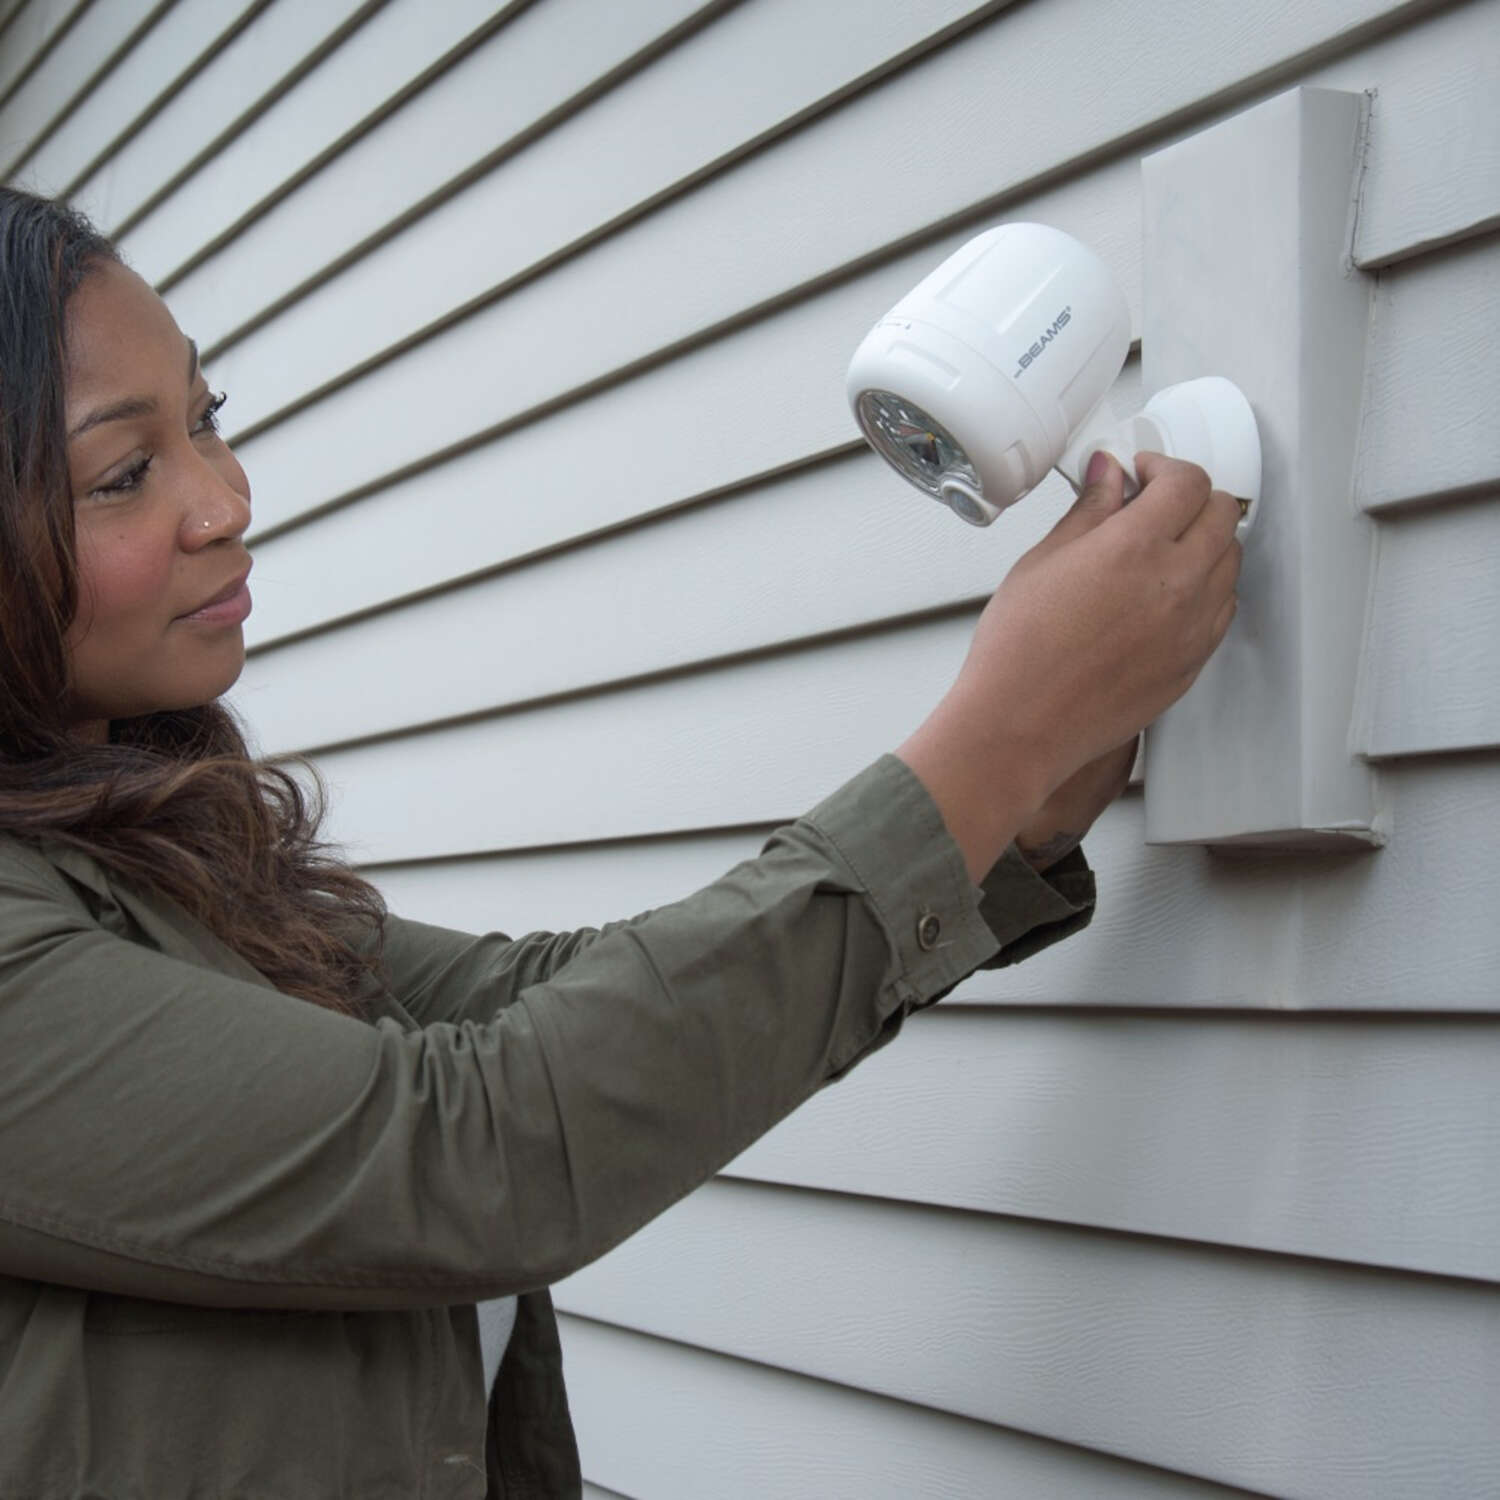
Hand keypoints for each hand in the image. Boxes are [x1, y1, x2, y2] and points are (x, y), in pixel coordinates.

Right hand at [898, 452, 1240, 880]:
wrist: (1021, 724)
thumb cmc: (1019, 652)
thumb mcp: (1043, 562)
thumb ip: (1089, 511)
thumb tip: (1108, 474)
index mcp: (1134, 547)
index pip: (1187, 482)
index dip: (1165, 468)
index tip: (1143, 474)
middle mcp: (1176, 584)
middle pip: (1222, 514)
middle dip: (1192, 498)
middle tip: (1156, 505)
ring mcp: (1192, 627)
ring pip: (1230, 561)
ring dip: (1205, 542)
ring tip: (1162, 550)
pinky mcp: (1193, 662)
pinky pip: (1222, 608)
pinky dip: (1206, 588)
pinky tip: (1167, 594)